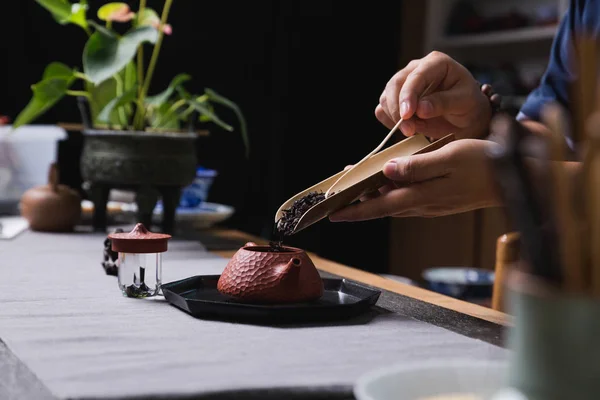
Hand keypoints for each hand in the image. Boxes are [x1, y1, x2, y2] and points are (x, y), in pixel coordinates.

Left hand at [329, 139, 501, 220]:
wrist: (517, 180)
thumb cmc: (484, 164)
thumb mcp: (448, 158)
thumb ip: (416, 166)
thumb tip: (387, 171)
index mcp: (422, 196)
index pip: (380, 207)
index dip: (355, 211)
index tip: (333, 214)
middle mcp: (424, 205)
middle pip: (383, 206)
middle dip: (359, 203)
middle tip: (339, 195)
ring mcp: (432, 205)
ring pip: (395, 202)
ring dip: (375, 196)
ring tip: (358, 184)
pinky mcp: (440, 201)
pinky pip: (409, 198)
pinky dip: (394, 191)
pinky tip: (390, 181)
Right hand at [375, 51, 491, 139]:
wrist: (465, 116)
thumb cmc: (468, 104)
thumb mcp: (465, 102)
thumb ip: (443, 103)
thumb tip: (420, 109)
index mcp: (435, 63)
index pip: (415, 77)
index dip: (408, 96)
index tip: (407, 115)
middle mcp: (416, 69)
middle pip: (394, 85)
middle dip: (398, 109)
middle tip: (409, 130)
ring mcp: (404, 84)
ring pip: (385, 97)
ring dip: (394, 117)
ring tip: (412, 131)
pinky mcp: (396, 99)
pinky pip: (382, 109)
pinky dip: (389, 120)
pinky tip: (405, 127)